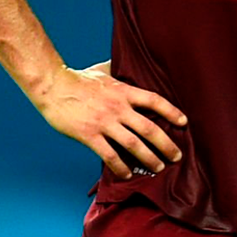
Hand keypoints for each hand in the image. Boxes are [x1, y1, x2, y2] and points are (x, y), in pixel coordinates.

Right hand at [36, 62, 187, 178]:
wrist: (53, 86)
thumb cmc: (77, 78)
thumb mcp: (102, 70)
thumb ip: (116, 70)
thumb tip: (124, 62)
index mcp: (123, 91)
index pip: (154, 100)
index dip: (171, 111)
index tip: (183, 122)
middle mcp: (118, 107)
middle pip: (149, 128)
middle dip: (166, 144)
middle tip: (177, 156)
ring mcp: (105, 122)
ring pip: (133, 145)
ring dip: (149, 159)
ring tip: (158, 168)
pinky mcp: (90, 135)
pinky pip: (110, 155)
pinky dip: (121, 167)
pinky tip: (127, 174)